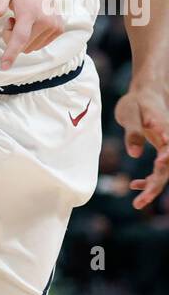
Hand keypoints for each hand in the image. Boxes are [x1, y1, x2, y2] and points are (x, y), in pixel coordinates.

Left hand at [0, 0, 63, 68]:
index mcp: (31, 12)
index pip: (20, 38)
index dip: (11, 54)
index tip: (4, 66)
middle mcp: (46, 21)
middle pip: (21, 46)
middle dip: (12, 37)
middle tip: (11, 18)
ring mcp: (55, 26)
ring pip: (29, 47)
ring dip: (21, 37)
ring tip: (22, 17)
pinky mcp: (59, 29)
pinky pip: (38, 45)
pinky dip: (31, 37)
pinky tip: (31, 20)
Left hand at [116, 84, 168, 208]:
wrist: (146, 92)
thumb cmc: (137, 100)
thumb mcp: (130, 112)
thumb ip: (133, 132)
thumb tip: (135, 154)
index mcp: (165, 129)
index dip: (165, 162)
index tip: (157, 168)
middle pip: (168, 168)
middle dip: (155, 187)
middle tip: (140, 202)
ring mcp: (166, 146)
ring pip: (164, 172)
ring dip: (152, 188)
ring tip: (138, 203)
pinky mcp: (160, 149)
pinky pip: (159, 169)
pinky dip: (149, 179)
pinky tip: (134, 184)